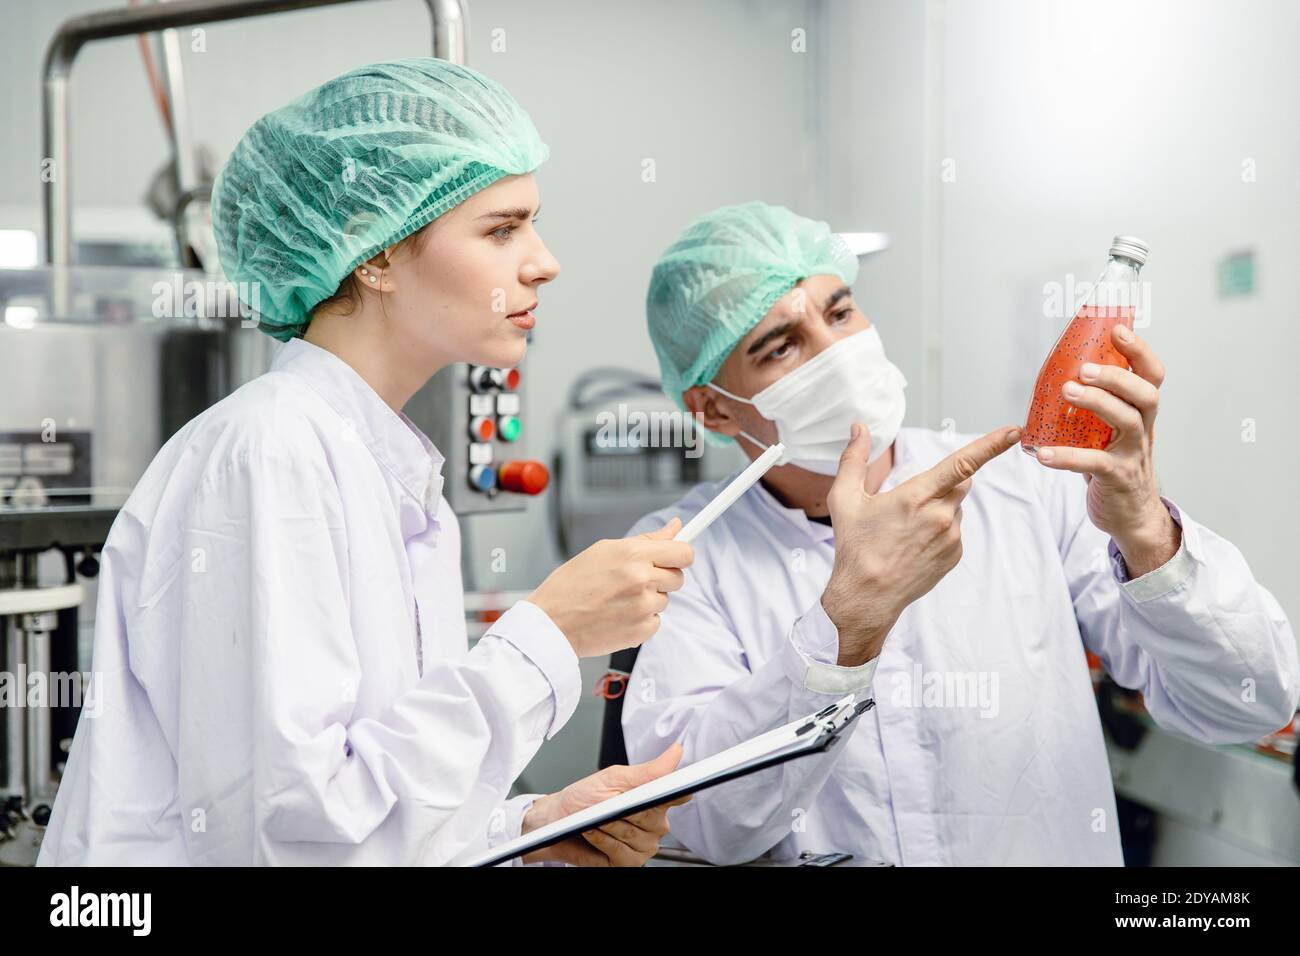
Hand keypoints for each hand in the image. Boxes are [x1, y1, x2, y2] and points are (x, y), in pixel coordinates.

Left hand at [520, 743, 691, 865]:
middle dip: (627, 809)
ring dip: (610, 825)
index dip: (678, 793)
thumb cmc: (584, 797)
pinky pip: (622, 852)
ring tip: (596, 817)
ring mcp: (643, 845)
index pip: (678, 796)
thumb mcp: (614, 778)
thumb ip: (648, 771)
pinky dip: (603, 840)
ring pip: (636, 836)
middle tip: (610, 802)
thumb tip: (676, 753)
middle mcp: (654, 824)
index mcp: (654, 799)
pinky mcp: (629, 862)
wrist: (558, 820)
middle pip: (654, 817)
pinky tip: (593, 832)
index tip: (672, 790)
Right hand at [529, 518, 693, 656]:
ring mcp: (643, 607)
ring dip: (649, 599)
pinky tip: (618, 615)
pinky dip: (642, 619)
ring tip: (619, 599)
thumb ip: (645, 540)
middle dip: (662, 577)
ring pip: (665, 600)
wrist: (551, 623)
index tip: (676, 557)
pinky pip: (655, 621)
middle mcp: (642, 579)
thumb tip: (675, 527)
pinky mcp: (641, 631)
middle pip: (678, 577)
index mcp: (633, 554)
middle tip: (635, 580)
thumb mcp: (604, 550)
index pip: (684, 552)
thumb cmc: (570, 585)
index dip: (680, 554)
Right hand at [821, 422, 1021, 665]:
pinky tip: (915, 544)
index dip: (991, 445)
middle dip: (945, 481)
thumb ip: (853, 458)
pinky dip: (940, 530)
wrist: (868, 596)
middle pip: (961, 481)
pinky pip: (955, 530)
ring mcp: (951, 538)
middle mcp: (940, 516)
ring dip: (939, 508)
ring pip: (955, 507)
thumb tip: (859, 427)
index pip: (961, 464)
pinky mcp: (956, 555)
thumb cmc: (854, 546)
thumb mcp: (844, 499)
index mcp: (915, 497)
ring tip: (906, 530)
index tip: (1013, 431)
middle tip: (911, 501)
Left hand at [1032, 324, 1180, 576]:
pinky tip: (1042, 454)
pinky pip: (1094, 464)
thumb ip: (1093, 409)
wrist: (1130, 516)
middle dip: (1117, 376)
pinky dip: (1067, 457)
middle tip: (1083, 368)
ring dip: (1097, 403)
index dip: (1139, 351)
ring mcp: (1133, 454)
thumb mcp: (1108, 432)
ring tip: (1066, 392)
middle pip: (1145, 394)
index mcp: (1141, 413)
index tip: (1118, 329)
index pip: (1151, 375)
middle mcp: (1143, 430)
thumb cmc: (1114, 466)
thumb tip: (1057, 375)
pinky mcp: (1117, 478)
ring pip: (1127, 422)